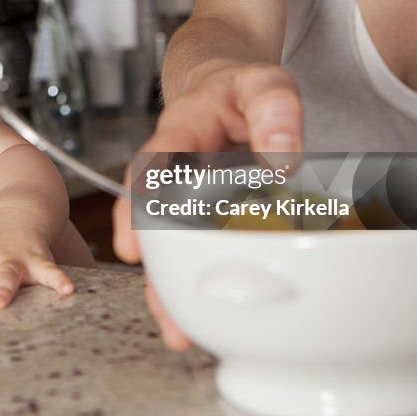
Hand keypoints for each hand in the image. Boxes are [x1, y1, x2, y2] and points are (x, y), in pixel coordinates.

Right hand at [112, 62, 303, 349]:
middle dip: (156, 269)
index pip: (153, 167)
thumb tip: (282, 159)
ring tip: (179, 333)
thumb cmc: (239, 88)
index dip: (140, 207)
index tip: (134, 244)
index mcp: (179, 132)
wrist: (225, 87)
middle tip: (164, 309)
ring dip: (170, 288)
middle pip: (152, 223)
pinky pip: (193, 250)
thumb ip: (274, 110)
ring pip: (168, 246)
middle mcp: (172, 171)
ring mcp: (183, 198)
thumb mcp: (264, 82)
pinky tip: (203, 317)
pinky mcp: (201, 217)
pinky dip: (195, 283)